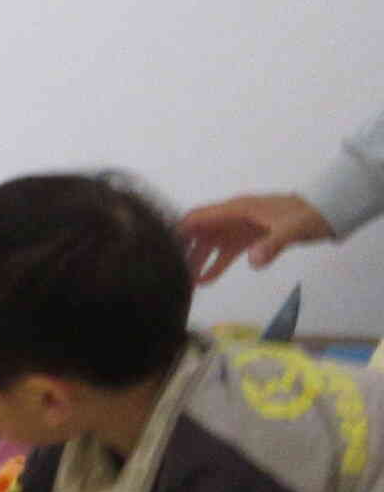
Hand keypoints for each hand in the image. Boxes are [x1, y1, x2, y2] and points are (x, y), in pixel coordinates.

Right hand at [176, 192, 331, 283]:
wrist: (328, 211)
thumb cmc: (308, 216)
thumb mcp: (292, 229)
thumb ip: (272, 245)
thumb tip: (254, 263)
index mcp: (236, 209)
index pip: (198, 217)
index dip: (179, 230)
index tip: (162, 247)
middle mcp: (231, 218)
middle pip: (199, 233)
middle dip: (183, 250)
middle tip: (170, 272)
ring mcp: (239, 229)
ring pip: (209, 244)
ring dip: (196, 261)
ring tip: (183, 282)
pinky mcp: (248, 240)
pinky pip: (225, 253)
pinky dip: (214, 266)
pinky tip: (204, 282)